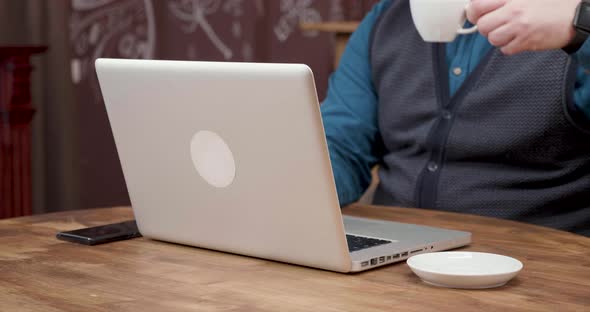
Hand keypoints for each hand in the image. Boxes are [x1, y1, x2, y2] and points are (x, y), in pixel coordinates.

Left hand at [466, 0, 580, 54]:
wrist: (575, 15)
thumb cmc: (551, 3)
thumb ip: (504, 0)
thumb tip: (478, 5)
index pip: (477, 6)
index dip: (473, 12)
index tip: (477, 14)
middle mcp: (513, 11)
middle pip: (482, 26)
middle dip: (486, 27)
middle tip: (496, 24)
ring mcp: (520, 28)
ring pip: (492, 39)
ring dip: (498, 37)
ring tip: (510, 31)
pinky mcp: (526, 42)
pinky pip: (505, 50)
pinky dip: (509, 46)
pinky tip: (519, 38)